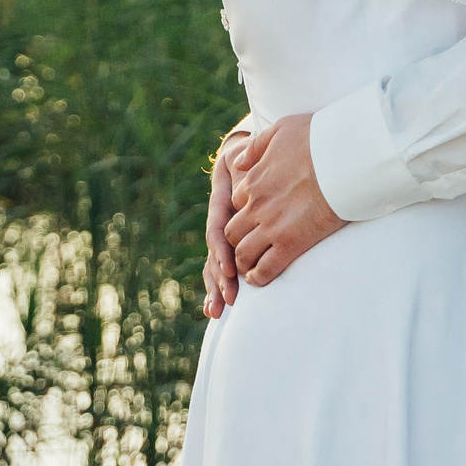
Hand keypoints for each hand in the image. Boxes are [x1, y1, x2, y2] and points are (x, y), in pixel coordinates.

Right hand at [201, 126, 252, 317]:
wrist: (243, 156)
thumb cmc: (251, 156)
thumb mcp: (247, 154)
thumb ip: (247, 162)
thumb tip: (246, 167)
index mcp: (222, 202)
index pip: (218, 230)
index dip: (222, 251)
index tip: (232, 269)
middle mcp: (219, 221)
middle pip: (215, 254)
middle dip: (220, 278)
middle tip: (228, 299)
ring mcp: (222, 233)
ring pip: (214, 264)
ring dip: (215, 288)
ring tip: (216, 310)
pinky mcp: (229, 242)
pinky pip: (222, 266)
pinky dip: (219, 286)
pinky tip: (215, 308)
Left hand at [226, 113, 344, 284]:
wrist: (348, 156)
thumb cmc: (320, 138)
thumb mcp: (281, 129)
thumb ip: (256, 147)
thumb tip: (238, 162)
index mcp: (254, 180)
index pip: (235, 202)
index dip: (245, 209)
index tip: (256, 215)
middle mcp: (257, 205)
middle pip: (232, 231)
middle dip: (238, 239)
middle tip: (249, 245)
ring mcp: (272, 226)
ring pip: (242, 253)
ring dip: (243, 261)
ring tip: (251, 266)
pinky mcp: (291, 244)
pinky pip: (265, 269)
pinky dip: (258, 277)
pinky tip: (261, 277)